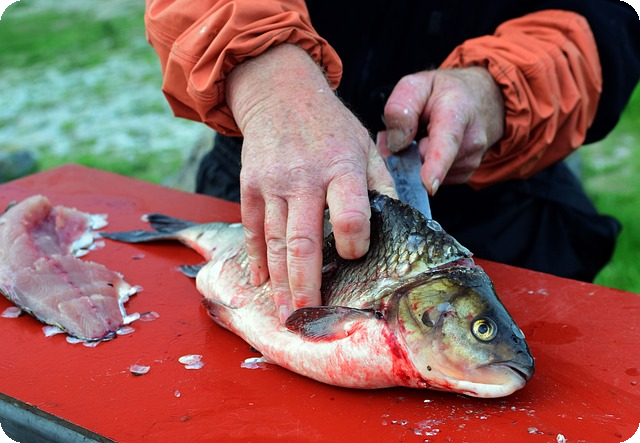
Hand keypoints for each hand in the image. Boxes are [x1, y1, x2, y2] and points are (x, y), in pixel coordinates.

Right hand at [226, 44, 394, 321]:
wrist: (280, 91)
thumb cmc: (330, 125)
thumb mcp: (365, 145)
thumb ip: (381, 184)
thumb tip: (402, 224)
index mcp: (342, 167)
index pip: (351, 217)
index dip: (354, 244)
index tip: (354, 258)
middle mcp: (305, 177)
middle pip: (304, 242)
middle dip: (305, 285)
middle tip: (306, 317)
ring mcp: (273, 182)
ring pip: (276, 242)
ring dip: (279, 282)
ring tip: (284, 311)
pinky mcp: (250, 185)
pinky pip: (252, 228)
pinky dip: (256, 257)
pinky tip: (260, 280)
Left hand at [378, 67, 504, 192]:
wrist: (482, 98)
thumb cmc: (446, 91)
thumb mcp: (417, 85)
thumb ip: (400, 107)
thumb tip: (395, 144)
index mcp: (456, 113)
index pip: (447, 142)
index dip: (436, 165)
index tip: (429, 185)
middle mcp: (469, 141)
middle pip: (423, 160)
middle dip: (405, 152)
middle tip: (408, 131)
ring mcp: (470, 161)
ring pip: (425, 172)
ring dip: (415, 158)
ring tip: (425, 135)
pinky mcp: (464, 174)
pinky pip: (432, 178)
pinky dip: (425, 166)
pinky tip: (432, 147)